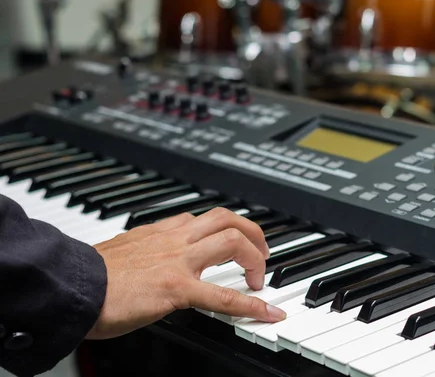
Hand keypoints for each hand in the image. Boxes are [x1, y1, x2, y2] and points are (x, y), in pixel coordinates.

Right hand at [86, 207, 286, 339]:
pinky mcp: (176, 288)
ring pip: (231, 242)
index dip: (228, 228)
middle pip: (226, 219)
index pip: (204, 219)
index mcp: (161, 232)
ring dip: (255, 258)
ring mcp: (178, 261)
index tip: (238, 239)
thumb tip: (153, 254)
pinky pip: (223, 295)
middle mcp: (174, 239)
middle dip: (252, 233)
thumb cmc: (91, 274)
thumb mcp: (123, 249)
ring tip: (259, 278)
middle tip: (260, 253)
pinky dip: (251, 305)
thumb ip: (145, 247)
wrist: (71, 287)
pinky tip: (266, 312)